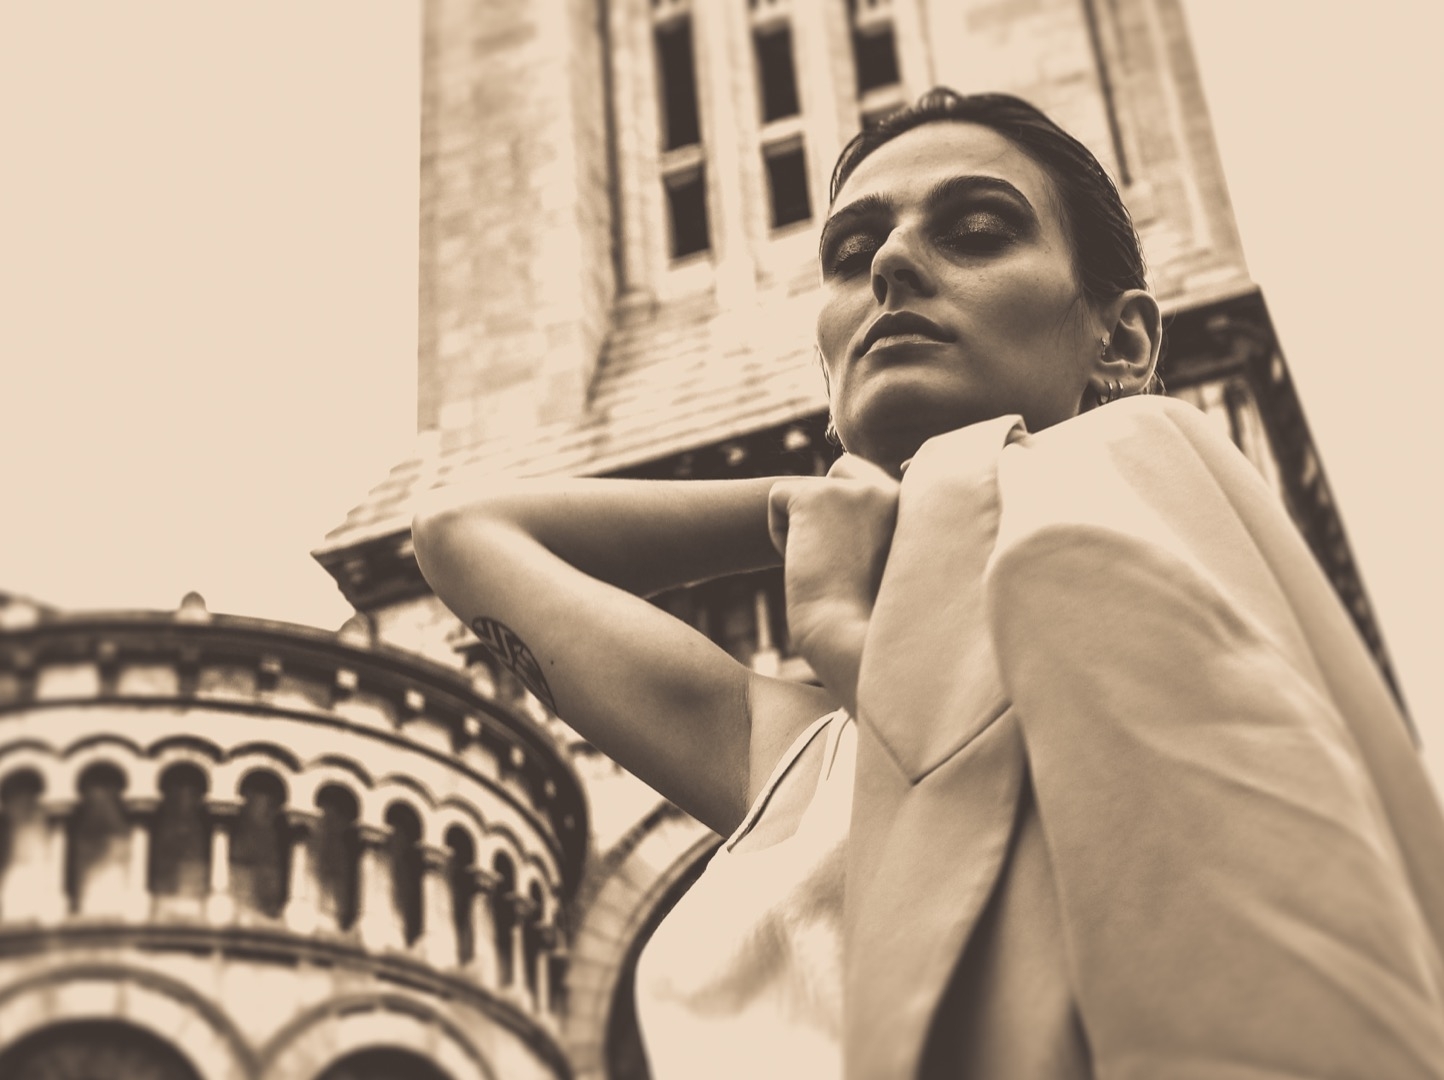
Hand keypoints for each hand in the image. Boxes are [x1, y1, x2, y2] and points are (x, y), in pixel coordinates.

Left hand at [768, 456, 899, 709]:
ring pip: (807, 490)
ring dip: (804, 529)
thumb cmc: (873, 627)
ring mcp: (854, 488)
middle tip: (833, 561)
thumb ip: (885, 535)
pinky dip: (778, 533)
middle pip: (843, 469)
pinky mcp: (815, 495)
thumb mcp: (897, 572)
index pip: (873, 482)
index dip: (851, 514)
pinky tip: (802, 564)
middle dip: (827, 506)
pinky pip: (778, 498)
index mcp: (919, 509)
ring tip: (824, 570)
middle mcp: (892, 489)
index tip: (853, 559)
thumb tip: (850, 523)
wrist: (851, 643)